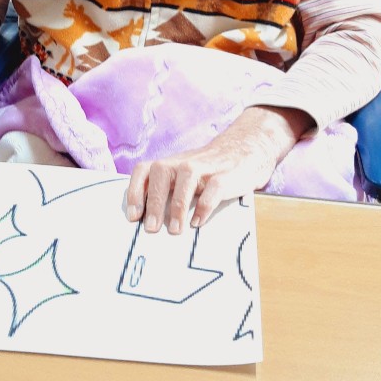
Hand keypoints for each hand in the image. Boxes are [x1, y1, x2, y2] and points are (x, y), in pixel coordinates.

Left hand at [125, 106, 312, 233]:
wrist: (246, 150)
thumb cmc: (209, 171)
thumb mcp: (184, 176)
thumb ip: (168, 191)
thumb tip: (148, 223)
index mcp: (171, 163)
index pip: (144, 170)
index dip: (135, 191)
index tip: (133, 216)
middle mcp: (184, 162)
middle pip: (161, 172)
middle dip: (153, 201)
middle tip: (151, 228)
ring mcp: (206, 166)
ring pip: (186, 177)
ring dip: (177, 204)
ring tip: (174, 230)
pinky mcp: (226, 175)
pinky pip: (214, 188)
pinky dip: (204, 206)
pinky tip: (198, 222)